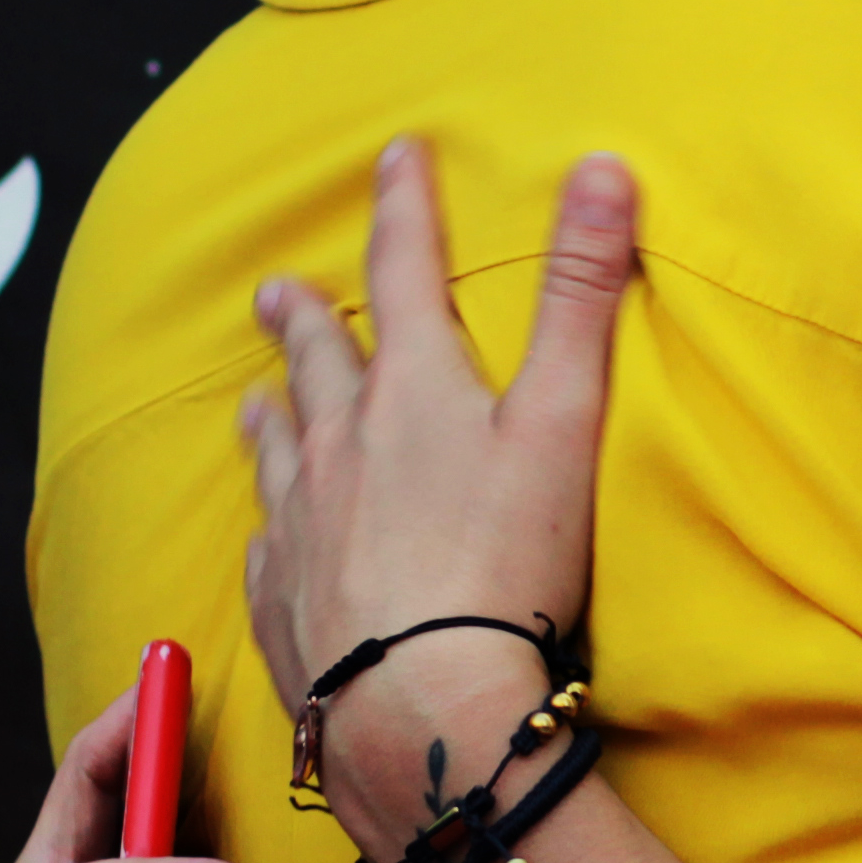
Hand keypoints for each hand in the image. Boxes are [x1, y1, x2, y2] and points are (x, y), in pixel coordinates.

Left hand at [239, 142, 637, 848]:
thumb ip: (583, 294)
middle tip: (278, 289)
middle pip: (317, 360)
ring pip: (277, 447)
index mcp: (412, 390)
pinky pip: (266, 548)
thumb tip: (604, 169)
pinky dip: (269, 526)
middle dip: (305, 315)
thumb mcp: (565, 418)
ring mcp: (299, 523)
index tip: (396, 158)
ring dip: (273, 411)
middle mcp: (339, 443)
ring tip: (258, 396)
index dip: (405, 208)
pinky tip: (268, 531)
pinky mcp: (282, 600)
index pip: (407, 271)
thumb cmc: (506, 564)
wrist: (422, 704)